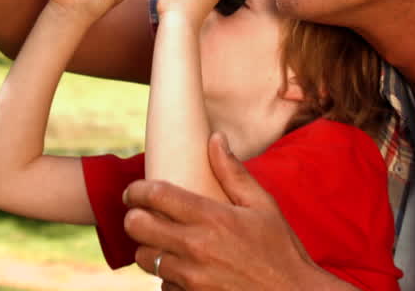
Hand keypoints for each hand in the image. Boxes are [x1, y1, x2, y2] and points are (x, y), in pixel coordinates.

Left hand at [124, 133, 329, 289]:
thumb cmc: (280, 250)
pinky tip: (184, 269)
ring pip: (144, 258)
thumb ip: (234, 173)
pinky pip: (163, 285)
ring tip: (163, 243)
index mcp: (212, 217)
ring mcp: (191, 277)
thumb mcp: (263, 206)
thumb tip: (215, 138)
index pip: (156, 194)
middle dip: (135, 218)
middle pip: (137, 226)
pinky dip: (168, 277)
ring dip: (149, 249)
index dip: (137, 189)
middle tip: (142, 215)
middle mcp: (196, 246)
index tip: (134, 191)